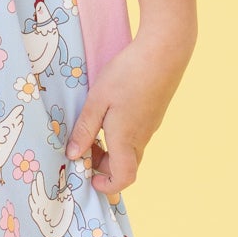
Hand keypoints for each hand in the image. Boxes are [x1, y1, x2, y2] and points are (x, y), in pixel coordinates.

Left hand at [64, 30, 193, 195]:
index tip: (88, 175)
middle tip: (82, 146)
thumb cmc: (128, 74)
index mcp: (126, 140)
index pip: (123, 179)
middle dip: (101, 164)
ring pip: (129, 150)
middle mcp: (141, 138)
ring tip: (92, 125)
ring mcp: (150, 125)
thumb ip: (84, 129)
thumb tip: (73, 155)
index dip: (107, 185)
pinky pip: (136, 135)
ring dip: (110, 147)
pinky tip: (109, 111)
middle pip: (123, 166)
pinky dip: (120, 134)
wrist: (165, 51)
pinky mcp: (154, 113)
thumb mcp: (97, 100)